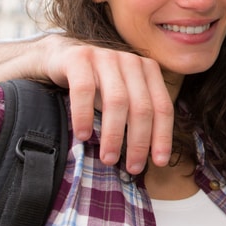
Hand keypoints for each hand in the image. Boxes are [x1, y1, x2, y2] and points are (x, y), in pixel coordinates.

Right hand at [38, 34, 173, 172]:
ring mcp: (105, 57)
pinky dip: (84, 115)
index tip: (159, 162)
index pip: (162, 107)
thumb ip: (137, 116)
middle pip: (141, 107)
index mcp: (148, 70)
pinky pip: (84, 89)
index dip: (162, 136)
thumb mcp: (124, 96)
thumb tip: (149, 157)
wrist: (62, 57)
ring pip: (117, 100)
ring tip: (108, 158)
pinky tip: (83, 135)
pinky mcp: (79, 58)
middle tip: (132, 167)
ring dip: (114, 134)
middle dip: (139, 141)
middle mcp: (131, 61)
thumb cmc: (98, 85)